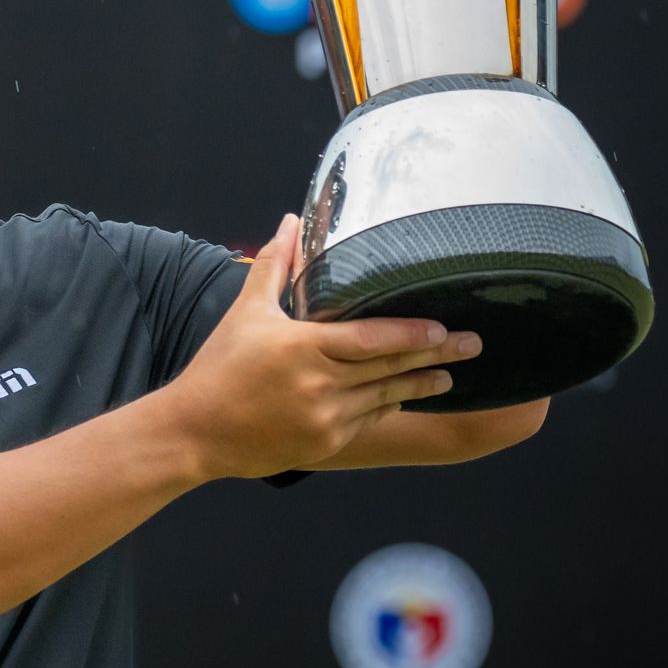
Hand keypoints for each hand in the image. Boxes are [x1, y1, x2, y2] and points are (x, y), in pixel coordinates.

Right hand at [156, 215, 483, 480]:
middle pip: (391, 369)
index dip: (412, 333)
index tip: (443, 327)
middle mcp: (319, 386)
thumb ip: (275, 265)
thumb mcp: (246, 311)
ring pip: (386, 398)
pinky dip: (390, 407)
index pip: (372, 339)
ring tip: (450, 376)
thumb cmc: (220, 366)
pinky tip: (406, 396)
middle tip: (473, 344)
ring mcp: (324, 419)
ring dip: (421, 386)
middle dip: (436, 356)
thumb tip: (291, 222)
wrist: (195, 431)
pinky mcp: (324, 445)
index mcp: (302, 348)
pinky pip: (368, 421)